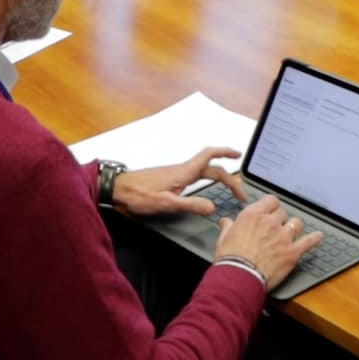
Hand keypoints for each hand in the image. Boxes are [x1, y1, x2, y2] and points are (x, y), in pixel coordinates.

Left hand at [109, 147, 245, 218]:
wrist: (117, 189)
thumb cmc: (138, 194)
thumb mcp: (166, 203)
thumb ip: (190, 204)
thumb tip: (213, 207)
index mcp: (183, 172)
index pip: (209, 156)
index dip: (225, 152)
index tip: (239, 155)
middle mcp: (181, 170)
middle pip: (211, 168)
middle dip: (229, 177)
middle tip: (240, 193)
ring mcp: (176, 174)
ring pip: (203, 171)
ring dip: (219, 177)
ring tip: (230, 188)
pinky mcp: (170, 179)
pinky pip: (195, 175)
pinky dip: (207, 179)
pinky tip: (206, 188)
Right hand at [213, 195, 323, 289]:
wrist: (240, 277)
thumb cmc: (230, 259)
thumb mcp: (224, 238)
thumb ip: (228, 227)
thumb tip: (226, 222)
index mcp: (253, 215)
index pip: (270, 201)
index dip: (271, 206)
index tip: (271, 211)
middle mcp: (270, 223)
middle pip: (283, 213)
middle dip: (281, 219)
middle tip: (277, 227)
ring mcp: (283, 237)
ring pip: (297, 224)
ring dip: (294, 227)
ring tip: (293, 232)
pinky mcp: (292, 252)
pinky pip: (309, 242)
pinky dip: (315, 239)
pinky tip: (318, 237)